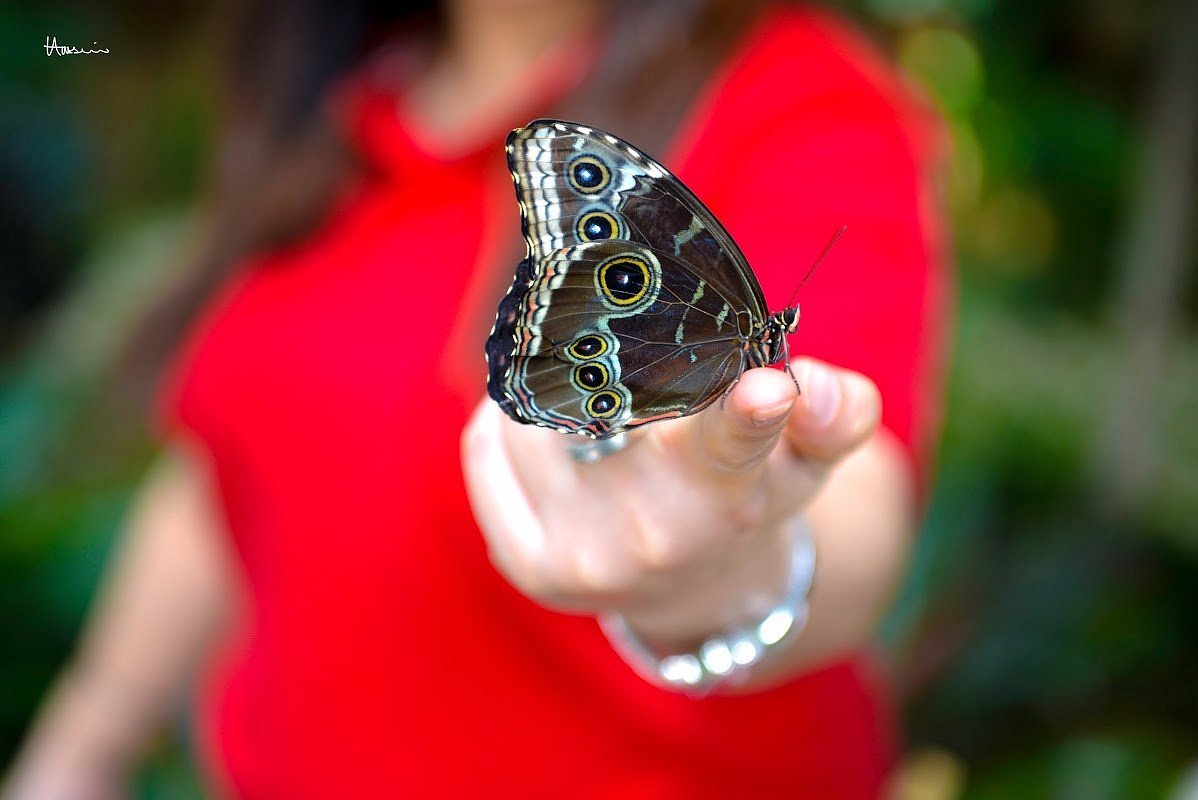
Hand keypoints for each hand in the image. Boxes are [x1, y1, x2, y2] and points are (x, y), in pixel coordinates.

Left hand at [461, 357, 880, 652]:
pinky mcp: (526, 565)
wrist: (691, 588)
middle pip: (605, 393)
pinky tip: (543, 436)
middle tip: (617, 359)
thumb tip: (811, 386)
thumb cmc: (745, 495)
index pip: (739, 444)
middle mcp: (656, 535)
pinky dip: (507, 428)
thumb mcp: (805, 457)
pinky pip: (487, 451)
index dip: (751, 412)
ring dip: (551, 392)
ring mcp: (585, 557)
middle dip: (606, 363)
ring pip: (534, 414)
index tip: (764, 386)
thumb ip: (836, 413)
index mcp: (731, 493)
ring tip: (586, 405)